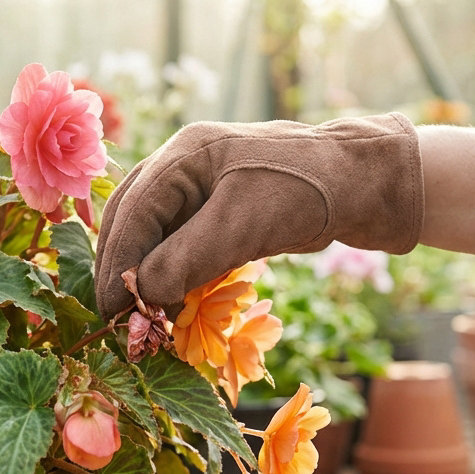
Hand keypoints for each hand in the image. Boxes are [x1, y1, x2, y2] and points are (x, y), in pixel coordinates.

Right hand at [94, 114, 424, 318]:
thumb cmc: (306, 192)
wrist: (365, 184)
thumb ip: (187, 258)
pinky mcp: (221, 209)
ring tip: (141, 317)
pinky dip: (171, 272)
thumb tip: (141, 294)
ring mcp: (202, 186)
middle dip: (121, 269)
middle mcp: (184, 165)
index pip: (132, 212)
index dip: (116, 264)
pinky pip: (180, 242)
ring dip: (144, 273)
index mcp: (184, 155)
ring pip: (153, 233)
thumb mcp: (243, 225)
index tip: (109, 310)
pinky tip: (170, 302)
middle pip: (132, 219)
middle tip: (115, 318)